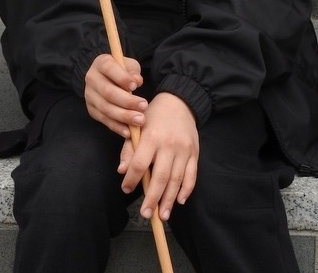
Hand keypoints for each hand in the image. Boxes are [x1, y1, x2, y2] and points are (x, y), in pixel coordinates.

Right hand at [84, 53, 147, 137]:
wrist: (107, 78)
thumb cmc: (121, 70)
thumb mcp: (128, 65)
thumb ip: (133, 71)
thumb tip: (137, 81)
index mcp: (101, 63)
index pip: (109, 69)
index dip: (122, 78)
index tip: (136, 86)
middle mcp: (92, 79)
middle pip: (108, 92)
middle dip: (127, 101)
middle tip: (143, 106)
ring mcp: (90, 96)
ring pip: (106, 108)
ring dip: (124, 116)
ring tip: (140, 120)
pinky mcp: (92, 110)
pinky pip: (105, 120)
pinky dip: (117, 127)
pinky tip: (129, 131)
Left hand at [117, 92, 198, 220]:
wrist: (179, 101)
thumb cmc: (153, 116)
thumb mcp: (138, 127)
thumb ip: (129, 149)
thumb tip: (122, 171)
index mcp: (151, 136)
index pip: (140, 163)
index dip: (132, 179)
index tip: (126, 189)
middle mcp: (169, 144)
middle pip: (160, 176)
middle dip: (153, 198)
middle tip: (146, 214)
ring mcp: (184, 149)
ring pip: (177, 179)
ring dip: (169, 200)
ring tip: (162, 215)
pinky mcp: (195, 152)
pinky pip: (192, 175)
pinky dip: (186, 189)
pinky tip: (180, 201)